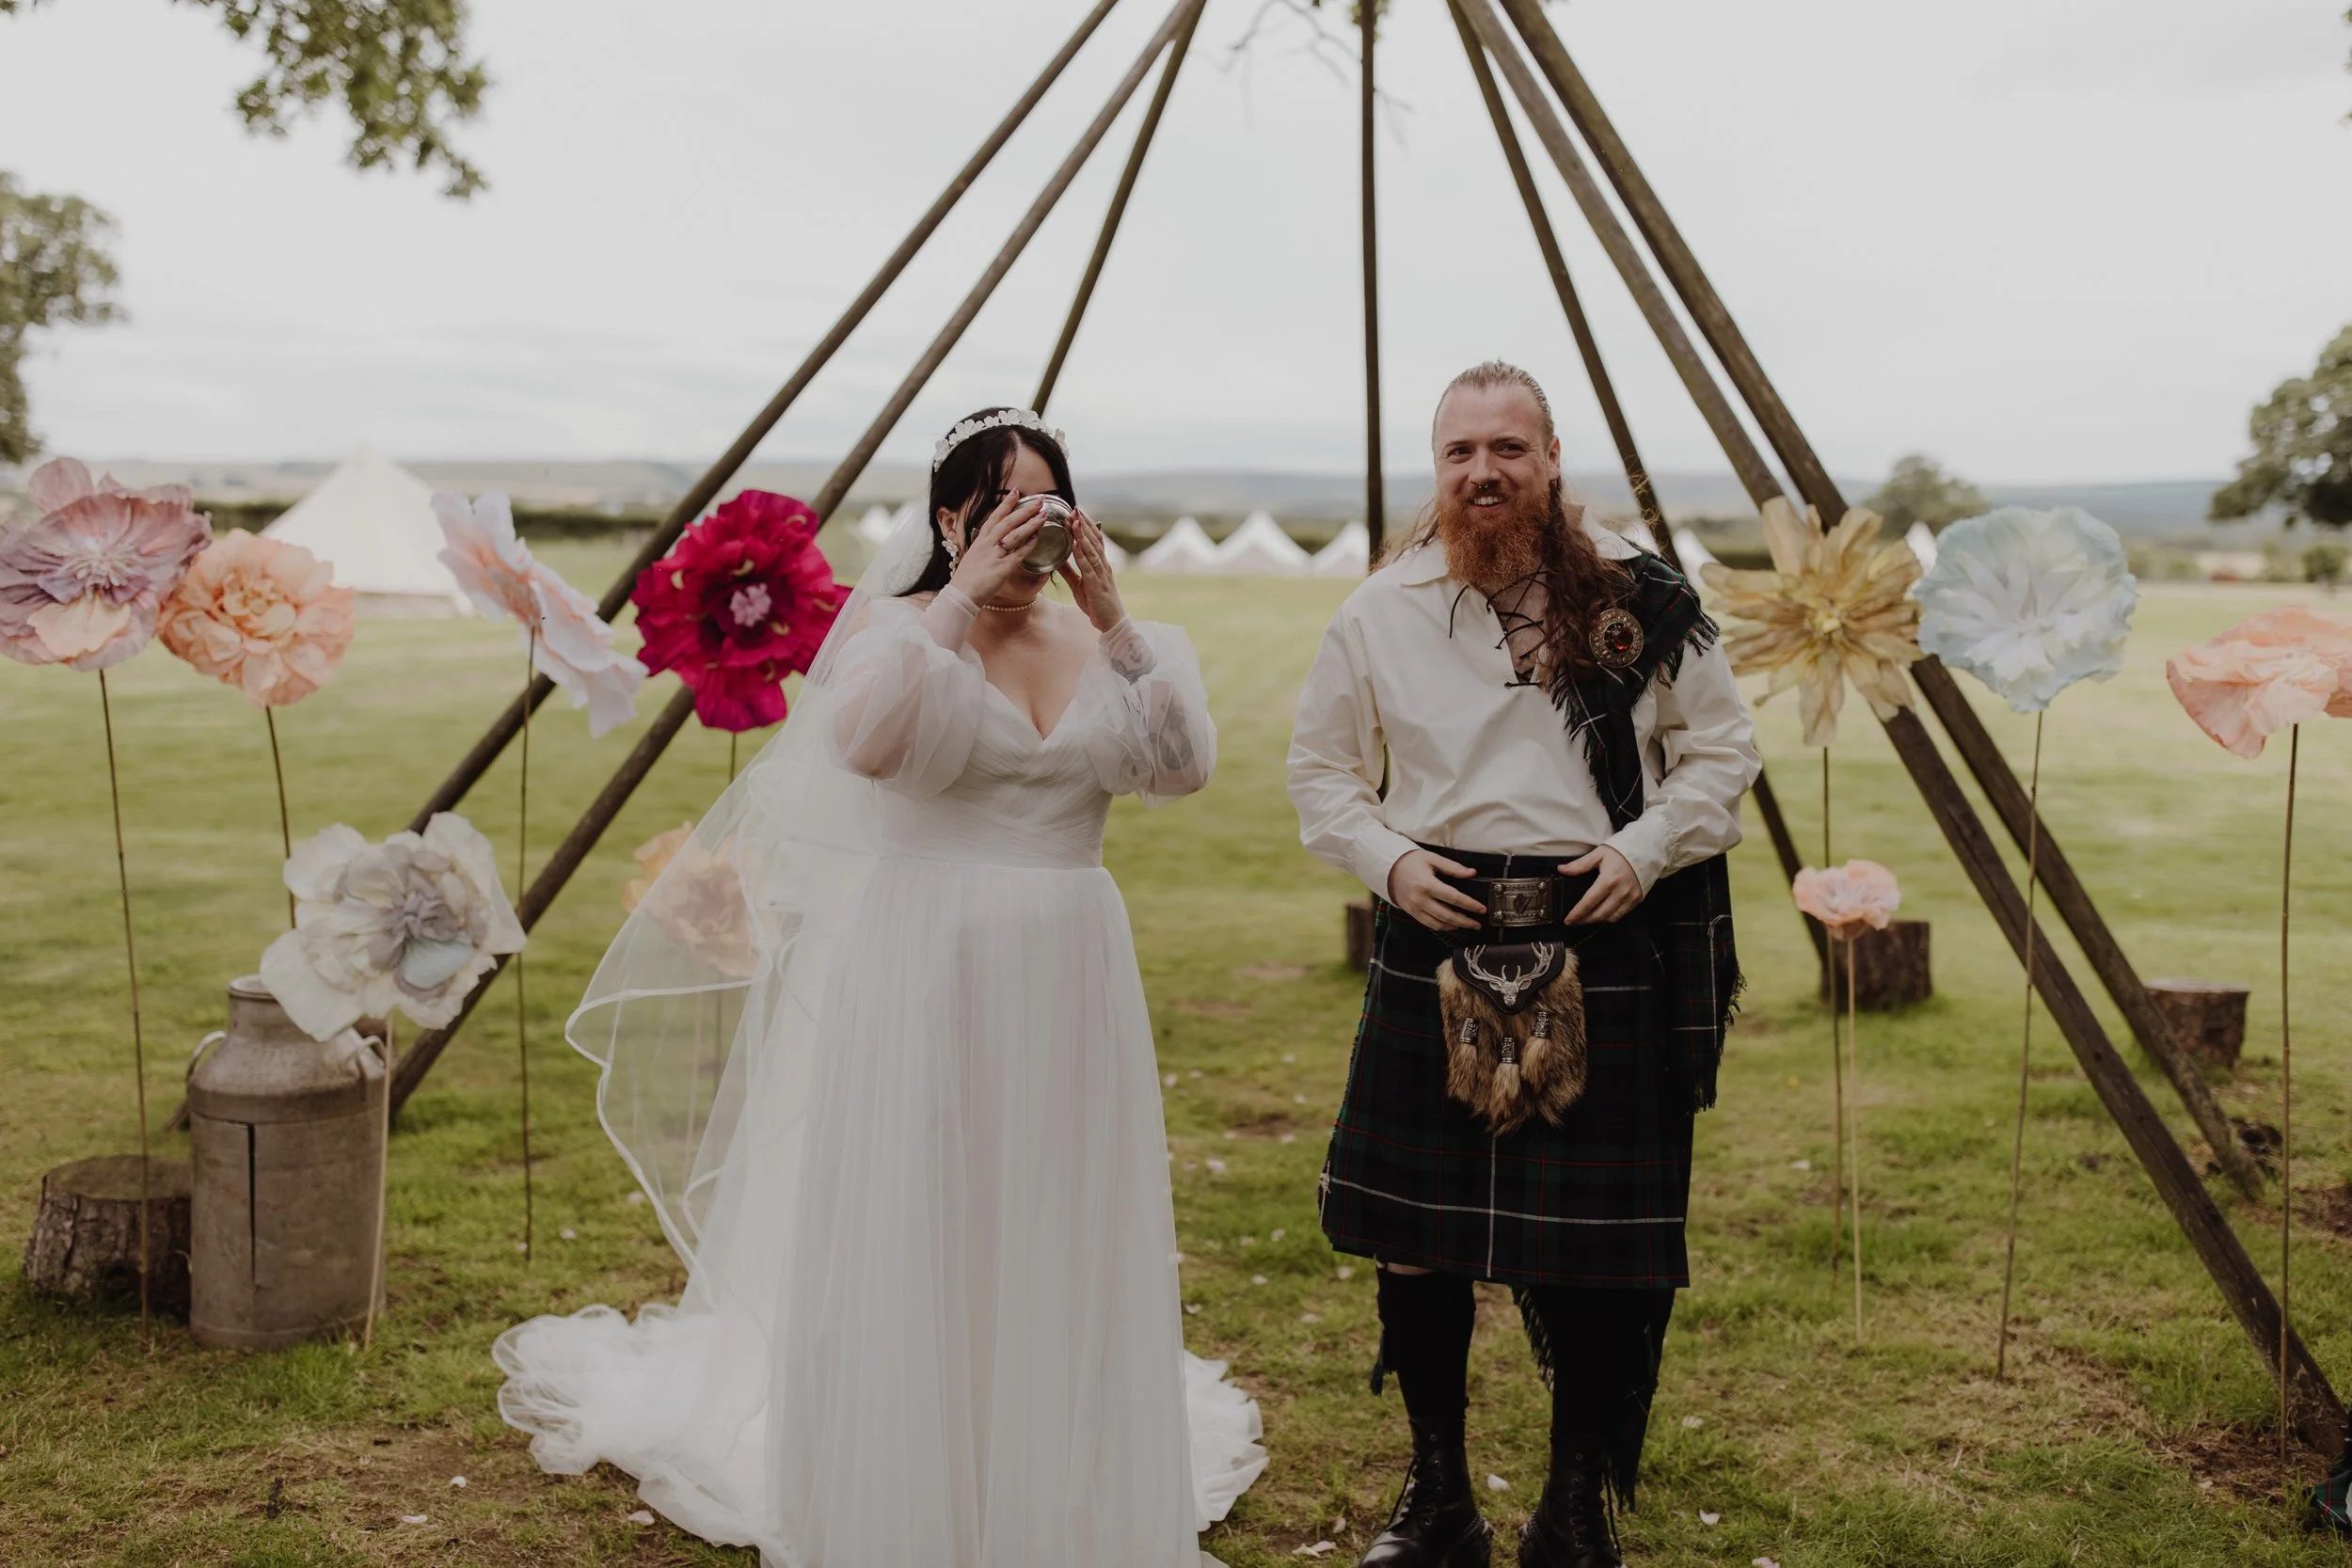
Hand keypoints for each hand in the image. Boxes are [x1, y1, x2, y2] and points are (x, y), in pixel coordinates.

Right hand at [946, 493, 1048, 604]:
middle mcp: (987, 545)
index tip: (1016, 492)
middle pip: (1007, 522)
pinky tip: (1038, 537)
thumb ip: (984, 548)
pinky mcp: (1002, 568)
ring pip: (1015, 535)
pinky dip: (1029, 544)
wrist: (961, 595)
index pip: (994, 517)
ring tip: (1043, 515)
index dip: (1006, 504)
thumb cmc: (966, 579)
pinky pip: (1019, 553)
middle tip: (1039, 501)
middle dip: (1024, 510)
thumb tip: (992, 543)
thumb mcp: (973, 557)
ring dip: (1030, 524)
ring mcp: (994, 556)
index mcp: (979, 541)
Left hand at [1058, 510, 1126, 631]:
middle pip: (1094, 541)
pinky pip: (1089, 568)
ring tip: (1075, 521)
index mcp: (1099, 564)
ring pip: (1092, 551)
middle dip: (1084, 525)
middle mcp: (1103, 566)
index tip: (1076, 512)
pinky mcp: (1097, 585)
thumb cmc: (1097, 603)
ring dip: (1083, 535)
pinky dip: (1082, 556)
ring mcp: (1101, 575)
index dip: (1086, 526)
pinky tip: (1076, 546)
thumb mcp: (1079, 584)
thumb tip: (1056, 559)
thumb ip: (1069, 571)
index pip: (1094, 540)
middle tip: (1075, 509)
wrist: (1111, 622)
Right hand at [1387, 849, 1485, 931]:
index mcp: (1427, 884)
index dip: (1470, 905)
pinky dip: (1442, 926)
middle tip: (1478, 923)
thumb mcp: (1432, 859)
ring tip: (1467, 925)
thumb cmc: (1410, 862)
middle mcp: (1421, 899)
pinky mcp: (1412, 912)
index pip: (1454, 898)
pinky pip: (1429, 924)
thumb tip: (1471, 872)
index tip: (1481, 909)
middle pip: (1447, 915)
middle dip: (1465, 921)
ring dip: (1455, 927)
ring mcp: (1415, 908)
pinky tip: (1452, 925)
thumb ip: (1453, 867)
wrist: (1388, 868)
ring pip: (1438, 924)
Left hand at [1560, 845, 1639, 923]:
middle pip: (1600, 914)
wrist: (1646, 851)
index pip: (1589, 902)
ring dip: (1598, 920)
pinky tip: (1603, 912)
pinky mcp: (1637, 899)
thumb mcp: (1599, 854)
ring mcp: (1630, 897)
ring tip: (1587, 917)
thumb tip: (1562, 870)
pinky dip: (1610, 916)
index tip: (1568, 920)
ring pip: (1611, 918)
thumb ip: (1580, 864)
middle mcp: (1620, 891)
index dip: (1577, 913)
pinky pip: (1622, 914)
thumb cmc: (1622, 851)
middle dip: (1585, 920)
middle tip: (1575, 920)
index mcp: (1609, 879)